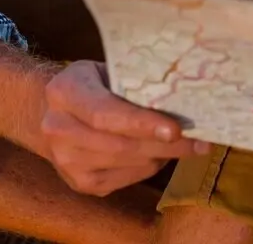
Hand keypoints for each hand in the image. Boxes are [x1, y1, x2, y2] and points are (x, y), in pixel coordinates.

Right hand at [39, 61, 209, 196]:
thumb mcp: (106, 70)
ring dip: (162, 155)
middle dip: (165, 144)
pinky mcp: (78, 183)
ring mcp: (65, 161)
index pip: (106, 114)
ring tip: (187, 144)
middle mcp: (57, 129)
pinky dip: (149, 166)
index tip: (175, 129)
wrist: (51, 112)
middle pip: (120, 144)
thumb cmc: (93, 84)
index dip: (142, 123)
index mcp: (64, 92)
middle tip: (200, 140)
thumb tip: (183, 93)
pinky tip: (161, 153)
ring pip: (127, 163)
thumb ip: (134, 81)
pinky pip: (126, 179)